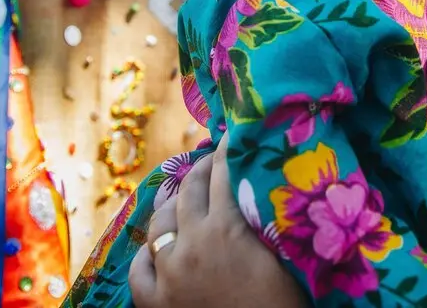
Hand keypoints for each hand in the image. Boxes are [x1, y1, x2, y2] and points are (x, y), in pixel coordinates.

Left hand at [130, 135, 307, 307]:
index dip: (228, 150)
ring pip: (160, 223)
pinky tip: (157, 247)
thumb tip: (263, 182)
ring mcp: (168, 274)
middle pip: (188, 190)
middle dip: (200, 170)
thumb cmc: (286, 303)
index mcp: (226, 229)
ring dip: (172, 204)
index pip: (223, 172)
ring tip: (180, 195)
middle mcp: (191, 244)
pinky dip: (148, 253)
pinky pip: (140, 268)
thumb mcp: (284, 254)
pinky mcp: (155, 303)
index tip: (233, 135)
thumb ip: (266, 217)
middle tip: (210, 160)